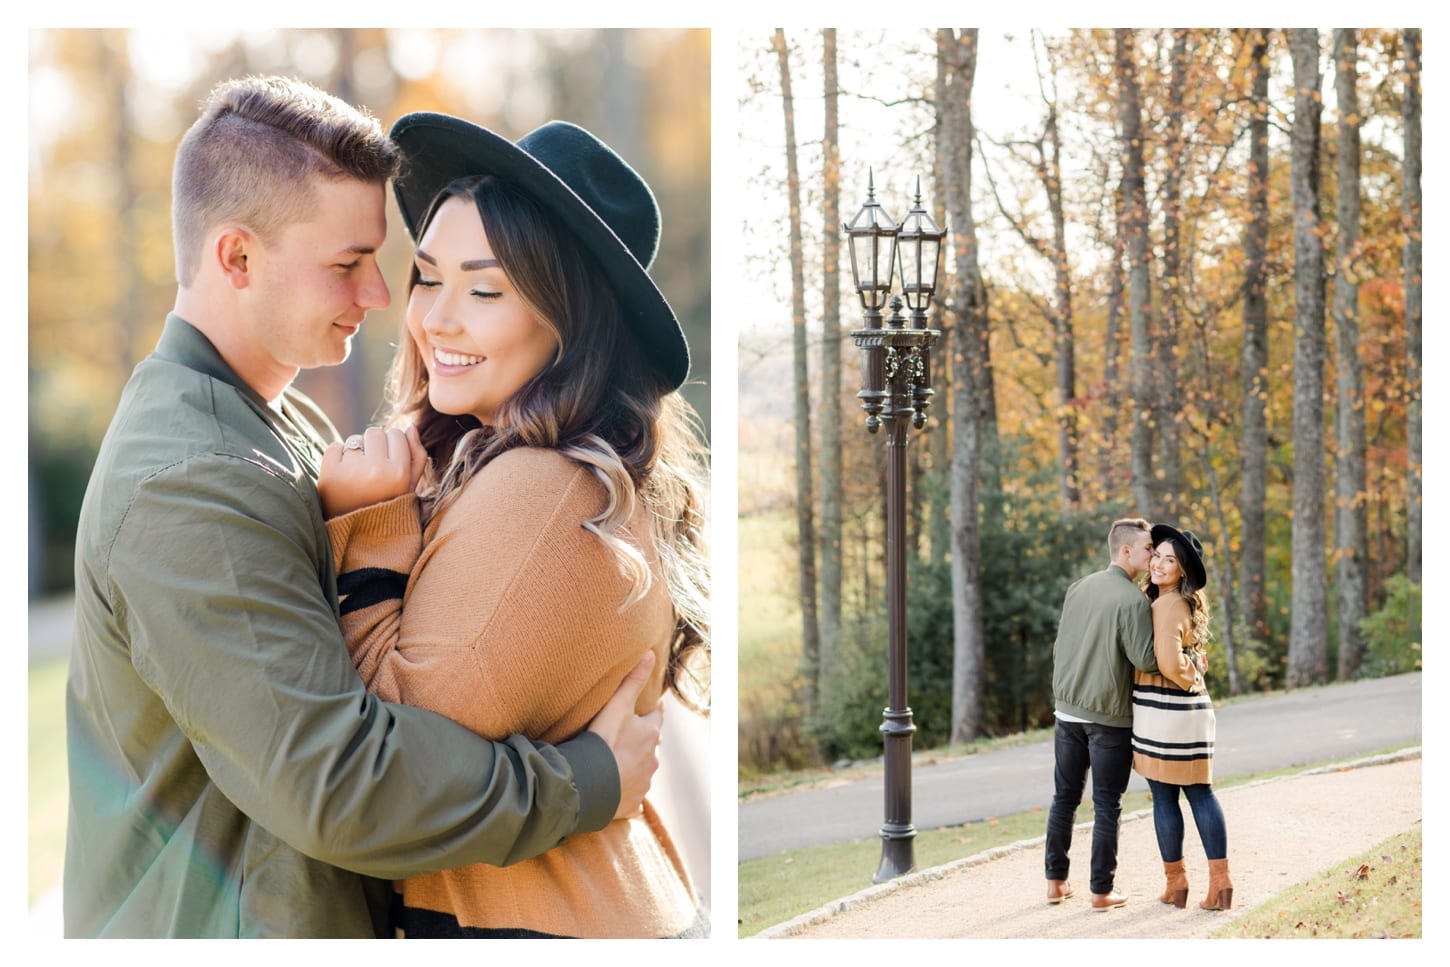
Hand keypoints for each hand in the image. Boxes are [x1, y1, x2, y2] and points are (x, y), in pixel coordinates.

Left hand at [317, 425, 426, 517]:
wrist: (355, 534)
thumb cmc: (386, 506)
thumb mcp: (409, 487)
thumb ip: (417, 457)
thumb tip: (411, 427)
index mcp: (399, 473)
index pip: (397, 434)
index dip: (393, 446)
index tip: (389, 462)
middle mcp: (376, 470)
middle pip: (375, 432)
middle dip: (374, 446)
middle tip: (371, 468)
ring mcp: (351, 470)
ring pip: (355, 439)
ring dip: (356, 451)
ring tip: (357, 474)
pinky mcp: (329, 472)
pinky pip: (335, 446)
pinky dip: (337, 456)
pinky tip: (342, 474)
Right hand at [586, 651, 662, 819]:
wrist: (588, 786)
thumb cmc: (602, 742)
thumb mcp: (616, 706)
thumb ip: (632, 681)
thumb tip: (649, 653)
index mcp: (650, 735)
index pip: (656, 717)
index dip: (652, 711)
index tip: (651, 707)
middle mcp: (652, 760)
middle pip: (650, 746)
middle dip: (643, 741)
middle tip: (628, 735)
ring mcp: (643, 784)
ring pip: (642, 772)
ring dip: (633, 767)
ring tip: (617, 763)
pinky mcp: (631, 805)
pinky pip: (631, 798)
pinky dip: (625, 793)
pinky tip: (615, 791)